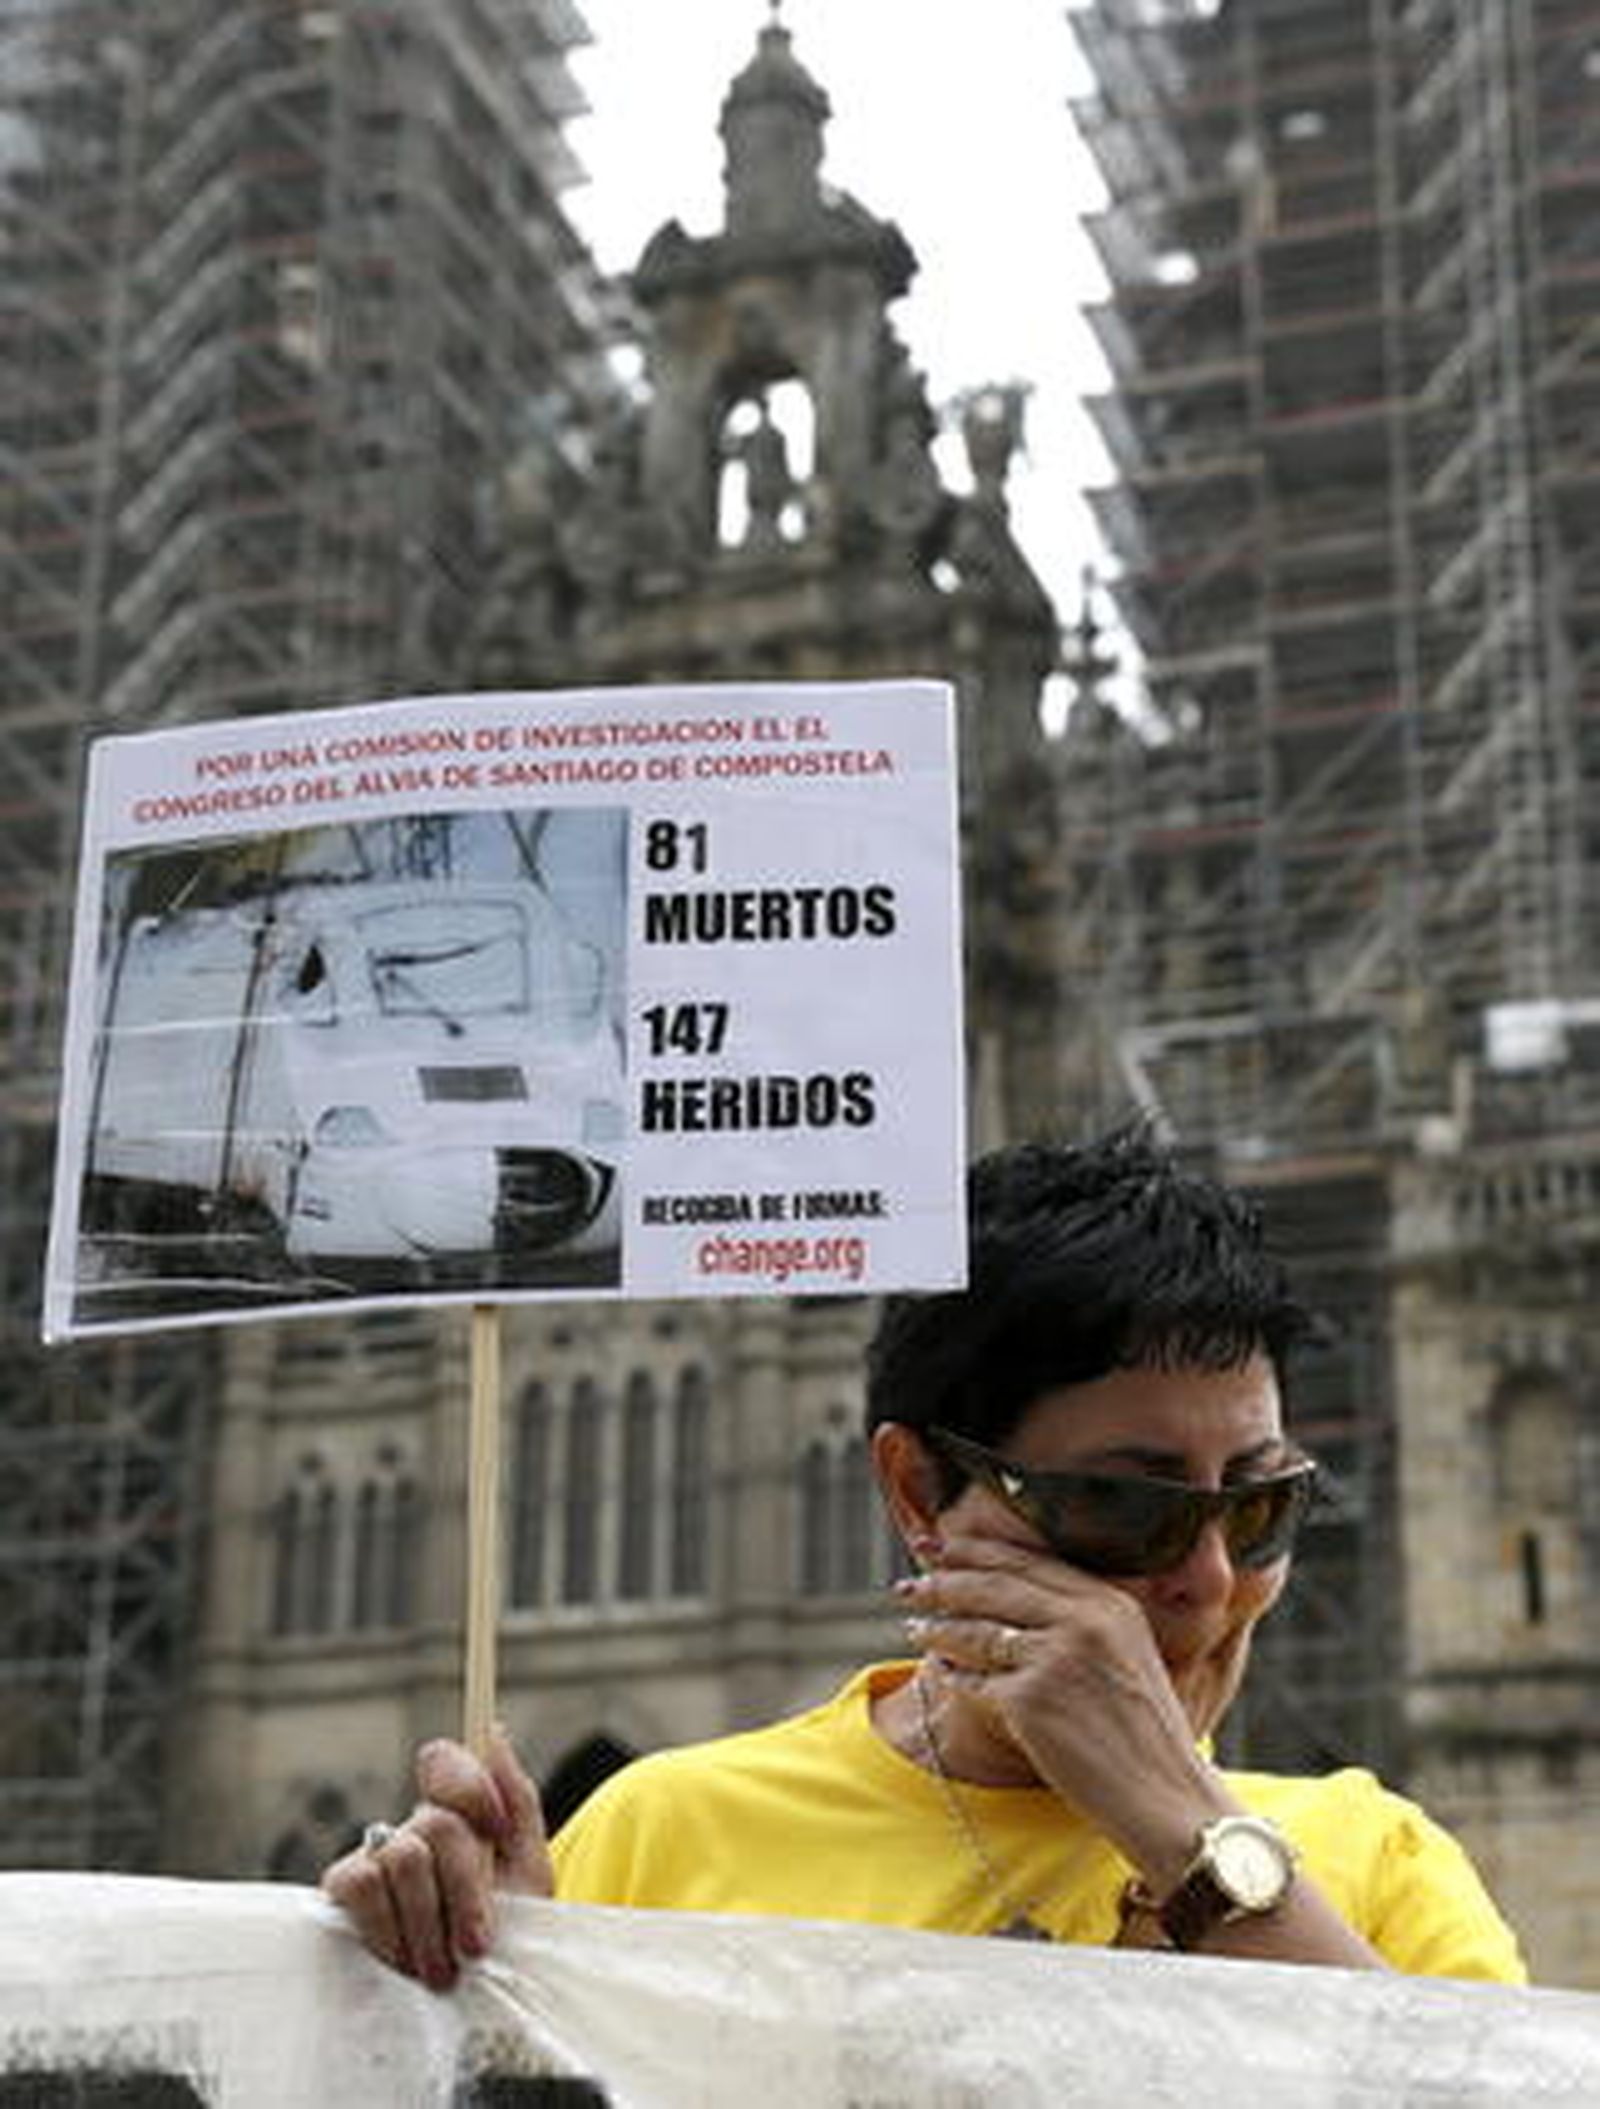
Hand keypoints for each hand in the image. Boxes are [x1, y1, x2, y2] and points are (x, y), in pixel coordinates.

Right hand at [321, 1725, 552, 1989]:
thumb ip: (517, 1802)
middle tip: (475, 1947)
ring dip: (428, 1922)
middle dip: (464, 1892)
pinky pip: (357, 1884)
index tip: (496, 1832)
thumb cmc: (507, 1939)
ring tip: (443, 1969)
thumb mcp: (530, 1874)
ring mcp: (377, 1857)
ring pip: (403, 1856)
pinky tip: (403, 1961)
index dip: (470, 1786)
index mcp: (461, 1815)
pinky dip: (385, 1927)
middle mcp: (415, 1829)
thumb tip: (494, 1733)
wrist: (478, 2007)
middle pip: (438, 1824)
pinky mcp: (345, 1892)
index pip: (445, 1762)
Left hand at [899, 1530, 1231, 1890]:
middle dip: (946, 1580)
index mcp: (1111, 1603)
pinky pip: (976, 1683)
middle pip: (996, 1586)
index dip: (980, 1551)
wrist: (1169, 1801)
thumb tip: (1019, 1596)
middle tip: (911, 1581)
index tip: (945, 1544)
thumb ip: (1086, 1622)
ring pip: (978, 1631)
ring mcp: (1055, 1660)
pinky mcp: (1031, 1703)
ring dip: (938, 1626)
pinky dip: (954, 1677)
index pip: (1031, 1562)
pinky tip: (940, 1673)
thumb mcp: (1130, 1656)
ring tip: (913, 1624)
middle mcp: (1084, 1622)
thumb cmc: (1150, 1736)